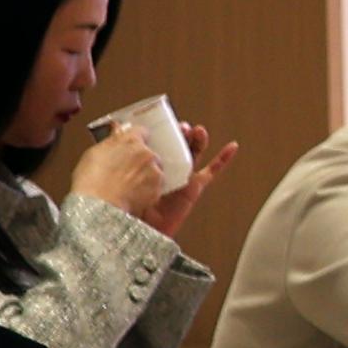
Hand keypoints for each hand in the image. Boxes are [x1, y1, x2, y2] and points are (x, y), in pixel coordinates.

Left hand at [122, 129, 236, 238]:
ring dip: (197, 140)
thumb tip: (115, 126)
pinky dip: (223, 159)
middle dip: (180, 133)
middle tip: (180, 126)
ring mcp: (180, 178)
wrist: (134, 228)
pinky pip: (211, 172)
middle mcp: (163, 170)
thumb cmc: (121, 202)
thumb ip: (119, 147)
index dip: (161, 130)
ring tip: (197, 131)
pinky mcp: (194, 188)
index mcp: (143, 164)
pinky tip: (232, 147)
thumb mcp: (117, 167)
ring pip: (193, 153)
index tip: (160, 119)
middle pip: (176, 146)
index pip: (156, 141)